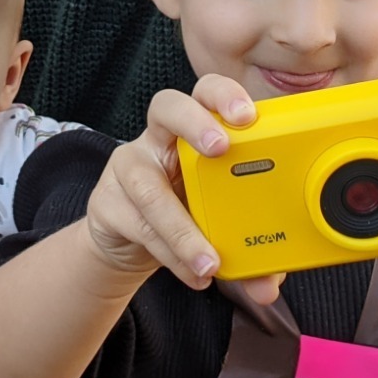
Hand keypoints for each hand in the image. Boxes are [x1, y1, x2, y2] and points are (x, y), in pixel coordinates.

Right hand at [84, 75, 284, 304]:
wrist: (129, 241)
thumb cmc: (185, 214)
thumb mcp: (220, 219)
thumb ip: (248, 246)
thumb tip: (270, 285)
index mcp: (193, 129)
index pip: (205, 92)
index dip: (224, 96)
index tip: (249, 115)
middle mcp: (158, 139)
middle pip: (167, 107)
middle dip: (195, 122)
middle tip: (221, 147)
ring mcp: (128, 167)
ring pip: (149, 185)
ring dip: (183, 228)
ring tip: (211, 261)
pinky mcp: (107, 203)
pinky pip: (139, 226)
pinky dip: (171, 254)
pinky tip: (192, 273)